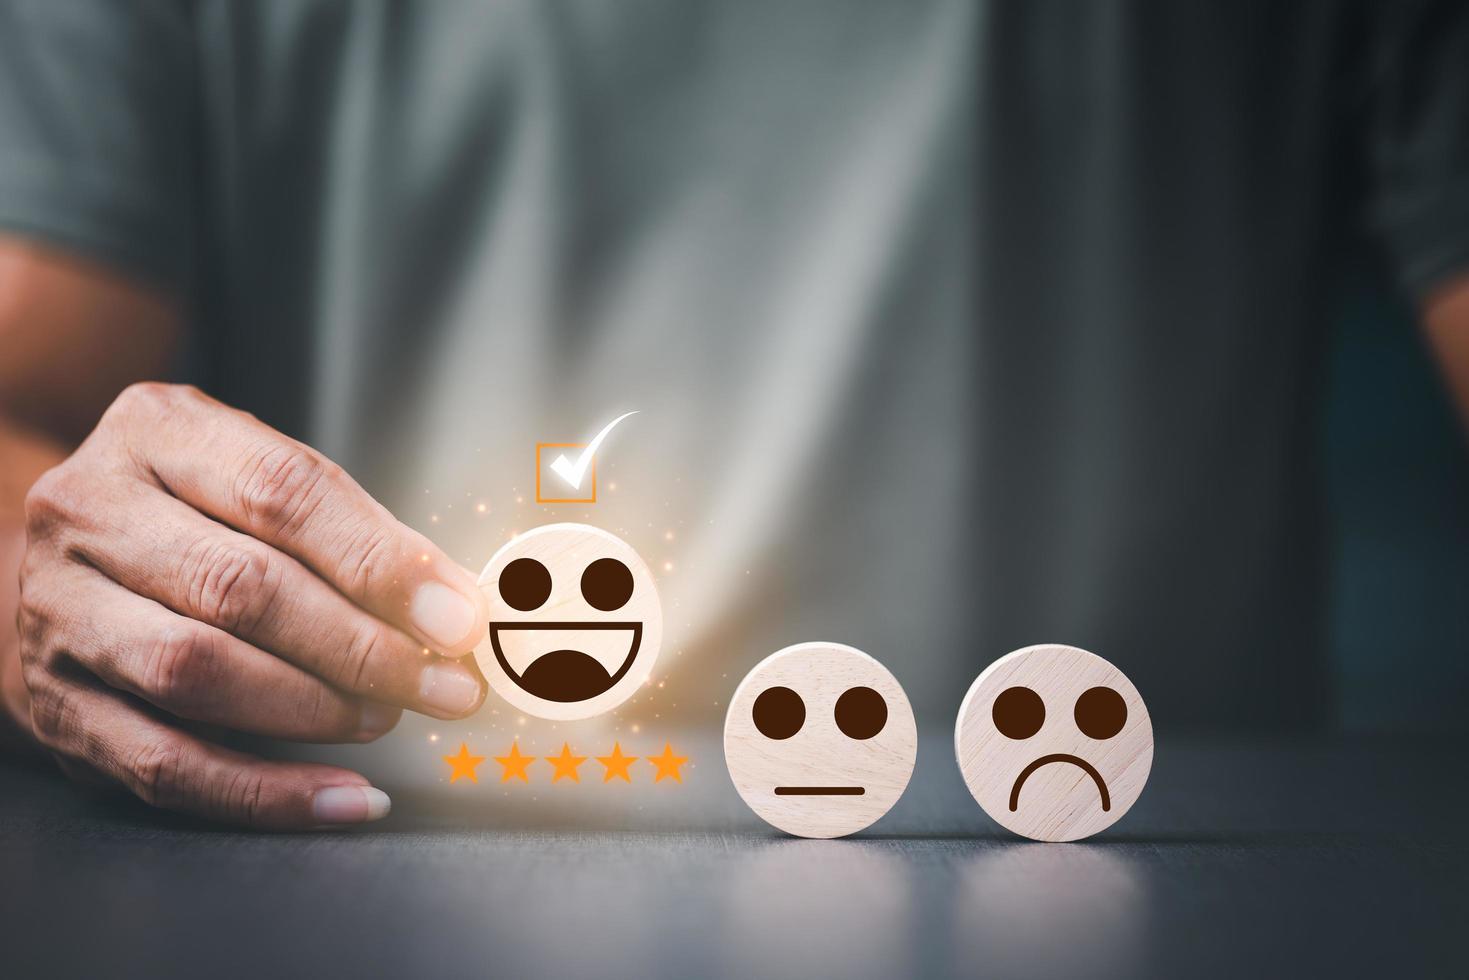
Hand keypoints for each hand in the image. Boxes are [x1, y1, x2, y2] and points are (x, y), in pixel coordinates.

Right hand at [14, 383, 487, 827]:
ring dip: (315, 709)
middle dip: (363, 645)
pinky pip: (166, 766)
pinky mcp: (56, 708)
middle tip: (443, 682)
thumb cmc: (190, 519)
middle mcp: (91, 511)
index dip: (382, 561)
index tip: (459, 614)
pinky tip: (341, 796)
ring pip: (196, 671)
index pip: (283, 491)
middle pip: (240, 586)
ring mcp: (59, 612)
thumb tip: (455, 605)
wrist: (64, 568)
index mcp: (157, 431)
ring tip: (387, 716)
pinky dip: (265, 792)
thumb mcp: (254, 483)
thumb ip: (348, 532)